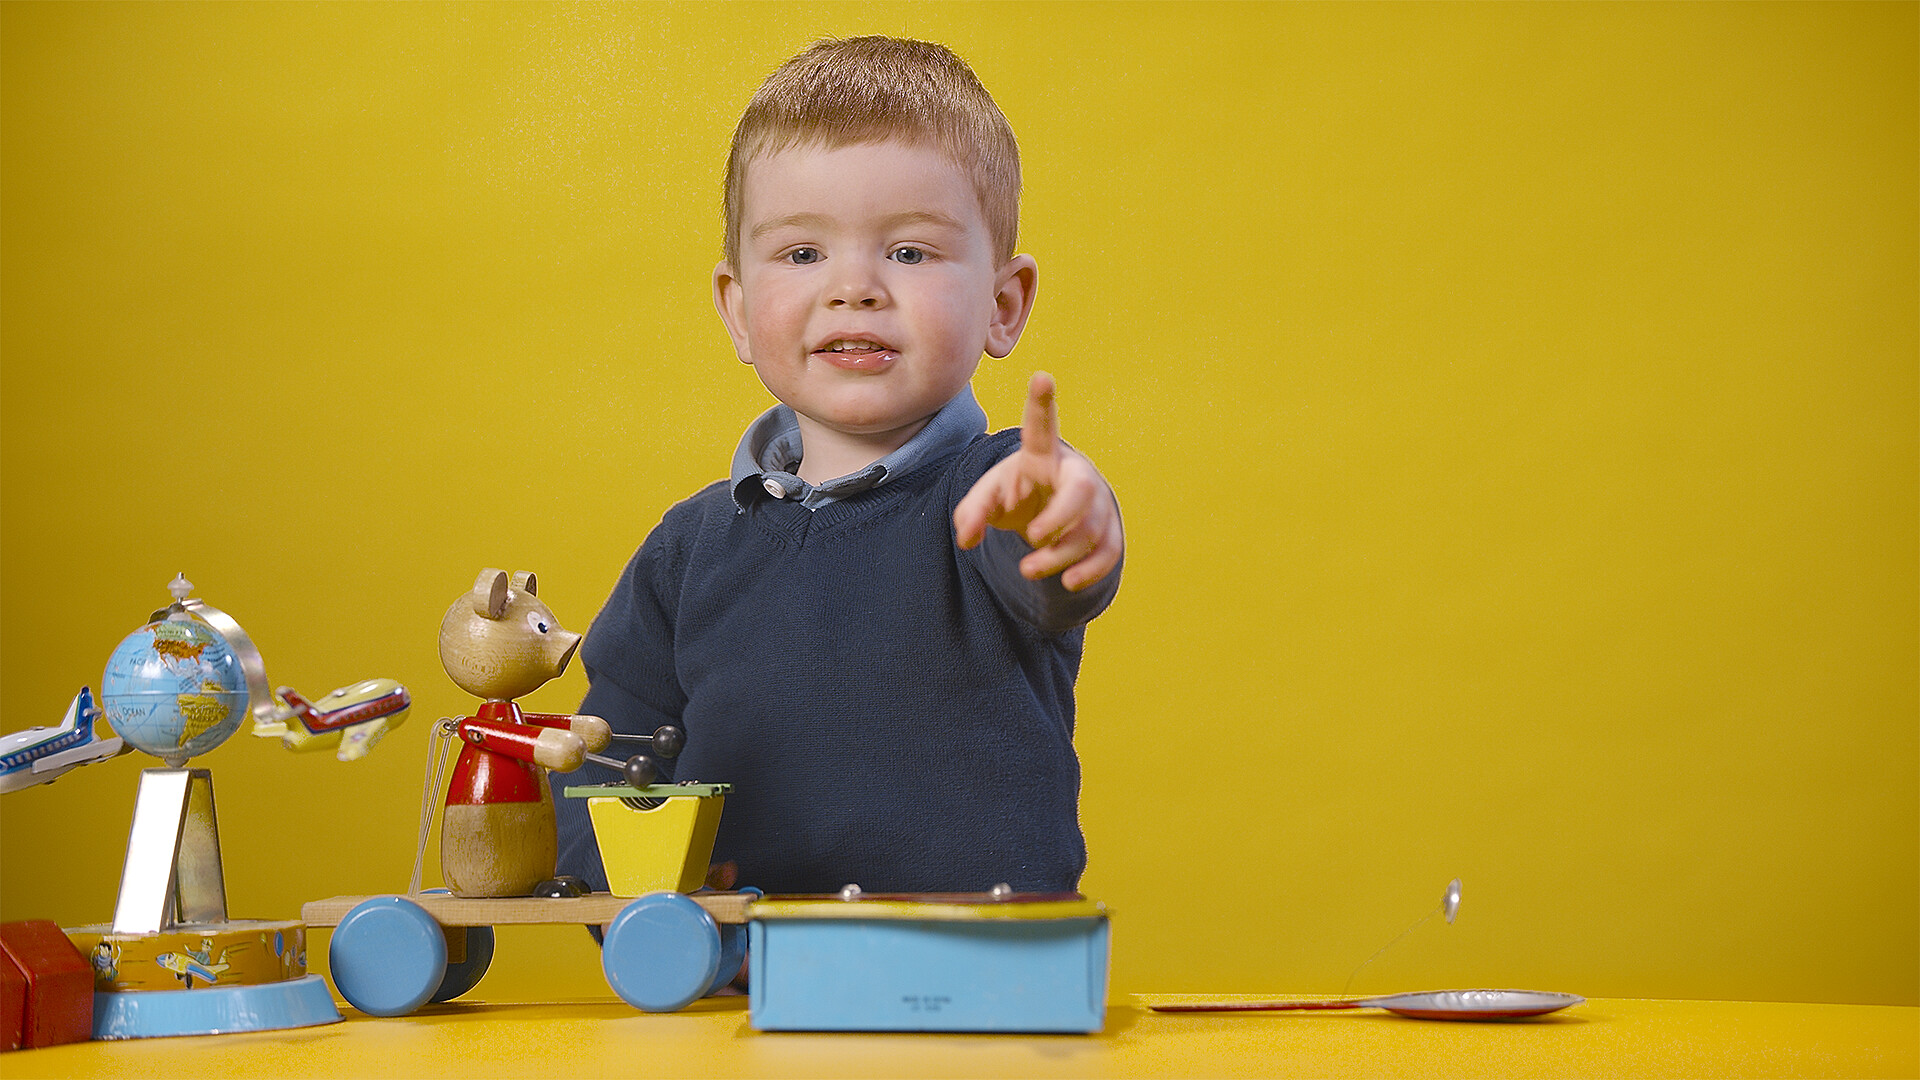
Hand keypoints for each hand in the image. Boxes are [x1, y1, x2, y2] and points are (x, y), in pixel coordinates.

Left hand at [954, 372, 1122, 590]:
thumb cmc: (1017, 495)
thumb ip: (970, 513)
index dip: (1042, 403)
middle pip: (1081, 490)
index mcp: (1041, 454)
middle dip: (1059, 518)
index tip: (1041, 377)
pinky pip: (1109, 550)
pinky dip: (1089, 570)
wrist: (1051, 514)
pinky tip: (1067, 581)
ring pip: (1089, 530)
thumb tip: (966, 537)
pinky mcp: (1108, 530)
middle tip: (1030, 537)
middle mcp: (1074, 472)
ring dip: (1057, 555)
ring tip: (1027, 568)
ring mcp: (1097, 502)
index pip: (1042, 427)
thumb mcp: (987, 498)